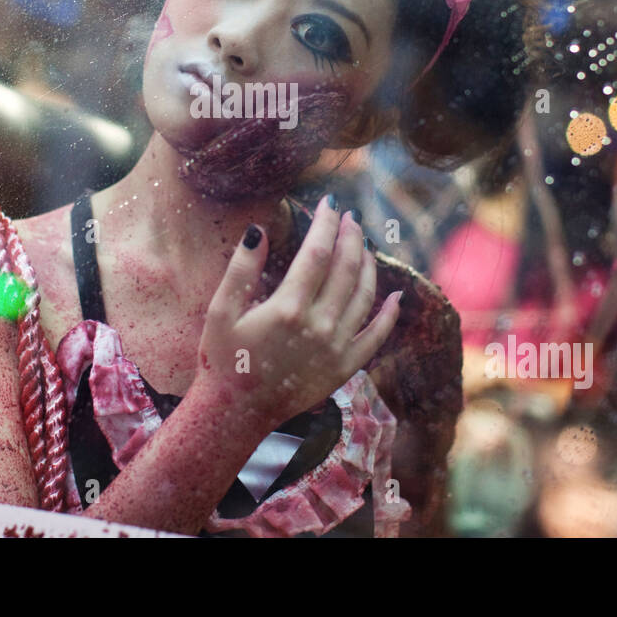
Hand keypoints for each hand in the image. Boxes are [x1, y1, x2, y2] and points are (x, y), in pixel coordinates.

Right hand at [195, 195, 402, 429]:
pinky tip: (396, 297)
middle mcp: (318, 326)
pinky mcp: (344, 369)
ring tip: (365, 244)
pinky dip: (388, 316)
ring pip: (364, 297)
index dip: (326, 223)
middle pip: (346, 269)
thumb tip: (257, 229)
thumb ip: (241, 269)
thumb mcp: (221, 311)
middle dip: (351, 237)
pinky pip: (374, 338)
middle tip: (351, 216)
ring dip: (368, 266)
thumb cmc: (223, 359)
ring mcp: (335, 349)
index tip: (330, 202)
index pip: (317, 253)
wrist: (235, 413)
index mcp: (288, 308)